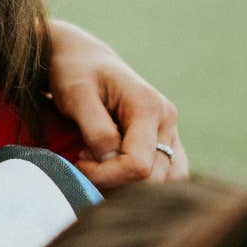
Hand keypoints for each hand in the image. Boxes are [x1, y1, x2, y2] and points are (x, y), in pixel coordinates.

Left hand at [46, 20, 187, 186]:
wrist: (84, 60)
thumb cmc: (75, 73)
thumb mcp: (76, 95)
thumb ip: (95, 128)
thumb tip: (111, 159)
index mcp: (148, 107)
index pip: (138, 164)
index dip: (105, 175)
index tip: (79, 161)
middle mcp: (167, 120)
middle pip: (154, 178)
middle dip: (116, 182)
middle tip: (86, 162)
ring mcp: (171, 132)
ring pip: (167, 182)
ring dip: (133, 187)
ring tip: (102, 167)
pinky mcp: (167, 142)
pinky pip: (167, 175)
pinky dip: (143, 183)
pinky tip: (115, 170)